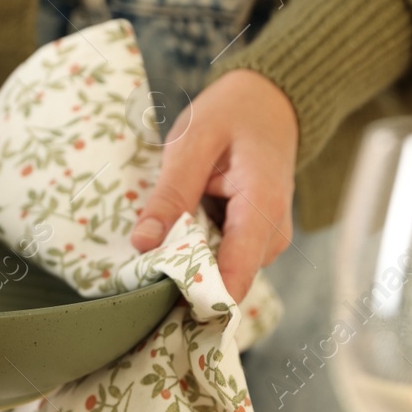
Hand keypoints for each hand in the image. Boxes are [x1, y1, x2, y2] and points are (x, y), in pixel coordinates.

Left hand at [129, 69, 298, 302]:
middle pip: (223, 280)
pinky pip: (220, 261)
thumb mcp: (192, 144)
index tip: (157, 308)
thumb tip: (143, 244)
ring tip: (156, 243)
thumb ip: (170, 194)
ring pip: (218, 273)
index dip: (196, 298)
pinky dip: (194, 252)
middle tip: (139, 268)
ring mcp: (266, 243)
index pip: (234, 276)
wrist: (269, 103)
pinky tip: (175, 235)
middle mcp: (272, 236)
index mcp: (261, 210)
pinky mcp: (255, 243)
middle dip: (181, 279)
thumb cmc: (231, 116)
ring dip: (185, 264)